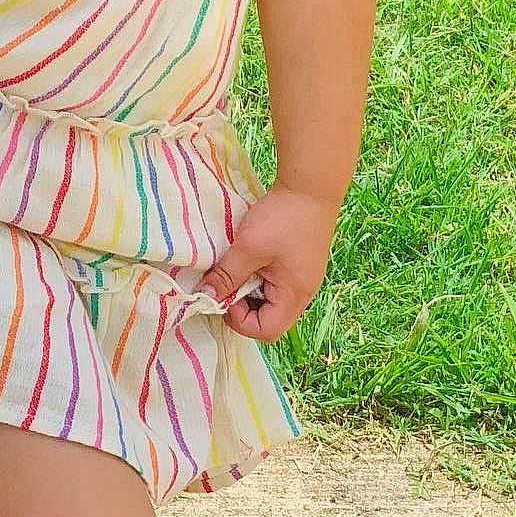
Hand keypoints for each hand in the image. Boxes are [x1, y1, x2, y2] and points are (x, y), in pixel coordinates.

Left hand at [193, 183, 340, 342]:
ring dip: (248, 286)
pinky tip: (247, 254)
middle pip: (267, 317)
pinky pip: (273, 280)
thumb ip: (226, 275)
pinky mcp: (297, 262)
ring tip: (236, 264)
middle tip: (226, 278)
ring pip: (268, 298)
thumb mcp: (249, 248)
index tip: (224, 293)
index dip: (240, 320)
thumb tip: (205, 297)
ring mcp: (300, 277)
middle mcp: (302, 292)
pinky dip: (256, 273)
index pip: (266, 330)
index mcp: (294, 296)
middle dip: (242, 303)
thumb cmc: (283, 218)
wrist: (310, 185)